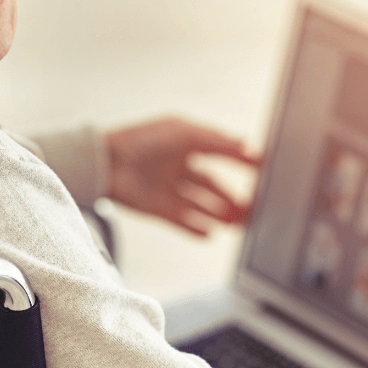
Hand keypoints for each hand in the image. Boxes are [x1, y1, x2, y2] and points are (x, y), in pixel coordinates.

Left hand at [104, 117, 258, 236]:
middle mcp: (178, 166)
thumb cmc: (141, 140)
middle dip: (232, 197)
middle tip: (254, 208)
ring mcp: (168, 188)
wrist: (104, 162)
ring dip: (220, 214)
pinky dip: (196, 228)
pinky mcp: (157, 207)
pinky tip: (211, 234)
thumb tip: (247, 145)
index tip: (263, 170)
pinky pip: (182, 220)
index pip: (220, 153)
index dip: (241, 161)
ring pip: (201, 205)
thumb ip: (216, 141)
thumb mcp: (184, 134)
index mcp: (185, 143)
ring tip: (239, 223)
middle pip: (212, 185)